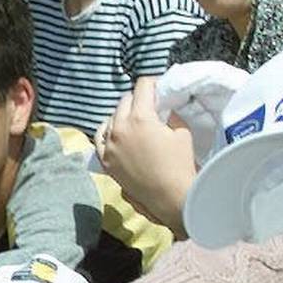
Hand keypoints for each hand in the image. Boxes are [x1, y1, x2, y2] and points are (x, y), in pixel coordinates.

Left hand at [96, 88, 197, 227]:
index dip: (153, 83)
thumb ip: (169, 114)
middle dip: (138, 99)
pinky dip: (108, 132)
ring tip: (135, 120)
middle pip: (125, 100)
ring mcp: (109, 146)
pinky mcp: (106, 162)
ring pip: (111, 118)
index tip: (159, 88)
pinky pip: (100, 139)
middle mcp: (119, 129)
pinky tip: (116, 132)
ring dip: (123, 115)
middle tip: (150, 104)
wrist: (171, 198)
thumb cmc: (180, 165)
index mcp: (139, 117)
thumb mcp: (181, 132)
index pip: (142, 86)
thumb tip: (163, 107)